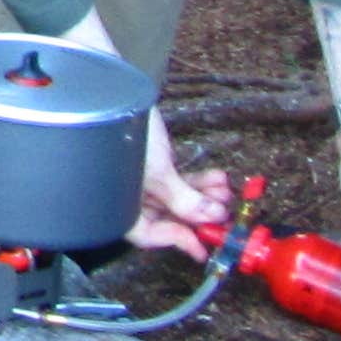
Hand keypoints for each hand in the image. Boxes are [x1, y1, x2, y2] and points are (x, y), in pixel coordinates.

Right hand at [127, 109, 234, 259]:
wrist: (117, 94)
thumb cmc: (123, 133)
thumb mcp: (159, 174)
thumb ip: (185, 200)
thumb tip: (211, 217)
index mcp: (118, 204)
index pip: (148, 235)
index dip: (178, 242)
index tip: (205, 247)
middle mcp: (127, 196)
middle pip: (166, 219)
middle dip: (198, 216)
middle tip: (221, 216)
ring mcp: (141, 181)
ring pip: (176, 200)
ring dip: (203, 198)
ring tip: (224, 192)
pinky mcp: (153, 165)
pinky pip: (177, 182)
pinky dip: (197, 181)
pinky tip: (216, 177)